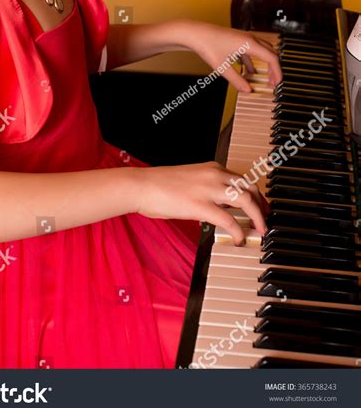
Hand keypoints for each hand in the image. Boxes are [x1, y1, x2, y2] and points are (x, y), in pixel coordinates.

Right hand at [134, 161, 269, 245]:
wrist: (141, 185)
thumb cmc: (159, 185)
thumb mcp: (190, 180)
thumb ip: (207, 189)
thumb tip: (218, 207)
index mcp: (212, 168)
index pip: (243, 180)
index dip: (256, 195)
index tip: (261, 207)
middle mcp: (214, 175)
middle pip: (250, 188)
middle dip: (262, 206)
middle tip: (265, 221)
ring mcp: (208, 189)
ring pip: (246, 200)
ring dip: (257, 217)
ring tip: (259, 231)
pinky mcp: (200, 205)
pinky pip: (229, 220)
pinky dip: (238, 231)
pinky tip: (238, 239)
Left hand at [187, 23, 281, 92]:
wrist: (194, 33)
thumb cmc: (207, 45)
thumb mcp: (222, 67)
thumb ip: (236, 80)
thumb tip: (247, 90)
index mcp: (250, 43)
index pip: (272, 58)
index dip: (277, 72)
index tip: (277, 83)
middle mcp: (249, 39)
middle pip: (270, 53)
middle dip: (273, 68)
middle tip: (272, 83)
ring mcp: (243, 38)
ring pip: (261, 51)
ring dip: (264, 64)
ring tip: (264, 78)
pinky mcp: (236, 40)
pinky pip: (251, 51)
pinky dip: (253, 62)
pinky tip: (248, 71)